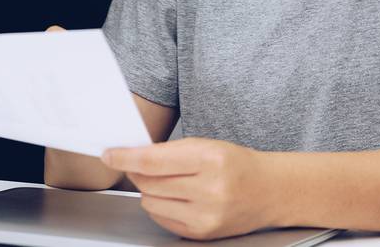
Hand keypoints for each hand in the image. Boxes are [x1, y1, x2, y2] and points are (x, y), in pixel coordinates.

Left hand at [102, 139, 275, 240]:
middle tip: (139, 165)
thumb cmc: (237, 163)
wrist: (269, 191)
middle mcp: (209, 189)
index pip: (152, 161)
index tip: (110, 154)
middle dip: (136, 172)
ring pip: (151, 203)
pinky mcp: (202, 233)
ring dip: (149, 191)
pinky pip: (162, 220)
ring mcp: (206, 215)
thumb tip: (131, 158)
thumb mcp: (206, 145)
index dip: (125, 157)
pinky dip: (160, 207)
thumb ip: (170, 151)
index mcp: (210, 159)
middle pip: (148, 183)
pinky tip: (174, 197)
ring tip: (166, 182)